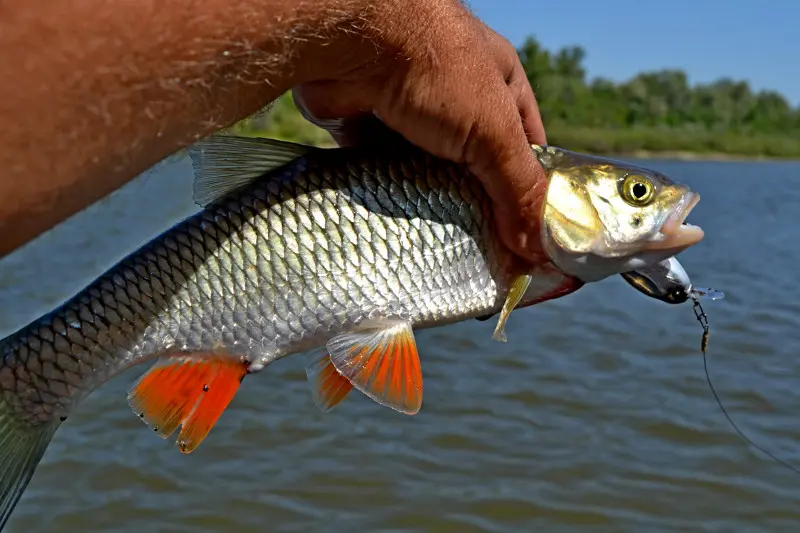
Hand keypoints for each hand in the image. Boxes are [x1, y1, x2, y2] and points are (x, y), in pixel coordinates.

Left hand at [292, 0, 547, 263]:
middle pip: (478, 166)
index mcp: (499, 86)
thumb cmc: (437, 68)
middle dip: (482, 205)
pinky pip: (388, 173)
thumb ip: (518, 186)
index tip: (532, 238)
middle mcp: (457, 99)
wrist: (352, 42)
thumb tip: (536, 245)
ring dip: (436, 204)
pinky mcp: (370, 131)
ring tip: (447, 249)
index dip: (532, 190)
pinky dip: (395, 195)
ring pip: (431, 172)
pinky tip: (403, 227)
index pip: (528, 147)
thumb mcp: (494, 129)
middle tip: (490, 254)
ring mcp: (411, 115)